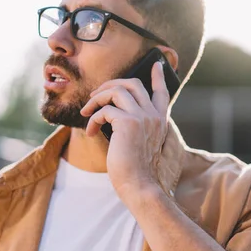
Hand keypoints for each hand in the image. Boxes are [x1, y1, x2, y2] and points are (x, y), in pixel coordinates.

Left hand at [80, 61, 169, 200]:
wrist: (139, 186)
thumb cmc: (136, 171)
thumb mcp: (140, 145)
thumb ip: (136, 128)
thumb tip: (116, 115)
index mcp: (160, 121)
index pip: (162, 93)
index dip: (158, 77)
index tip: (156, 64)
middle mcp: (154, 115)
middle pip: (133, 84)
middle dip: (110, 85)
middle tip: (96, 95)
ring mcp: (142, 117)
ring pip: (117, 90)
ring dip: (97, 98)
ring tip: (87, 112)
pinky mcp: (128, 122)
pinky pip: (104, 110)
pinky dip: (94, 119)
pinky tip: (92, 133)